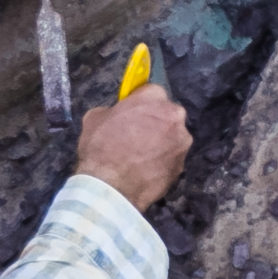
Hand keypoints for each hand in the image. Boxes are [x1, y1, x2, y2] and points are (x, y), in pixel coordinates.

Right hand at [75, 85, 191, 211]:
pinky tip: (145, 170)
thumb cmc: (101, 147)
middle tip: (137, 135)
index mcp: (155, 98)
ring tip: (140, 156)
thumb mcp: (95, 118)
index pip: (152, 91)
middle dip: (155, 121)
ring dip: (161, 143)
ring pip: (172, 137)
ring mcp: (182, 142)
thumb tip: (116, 115)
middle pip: (167, 114)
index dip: (140, 103)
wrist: (111, 186)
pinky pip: (171, 158)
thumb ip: (113, 111)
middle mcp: (175, 116)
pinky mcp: (182, 165)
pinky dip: (162, 162)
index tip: (132, 113)